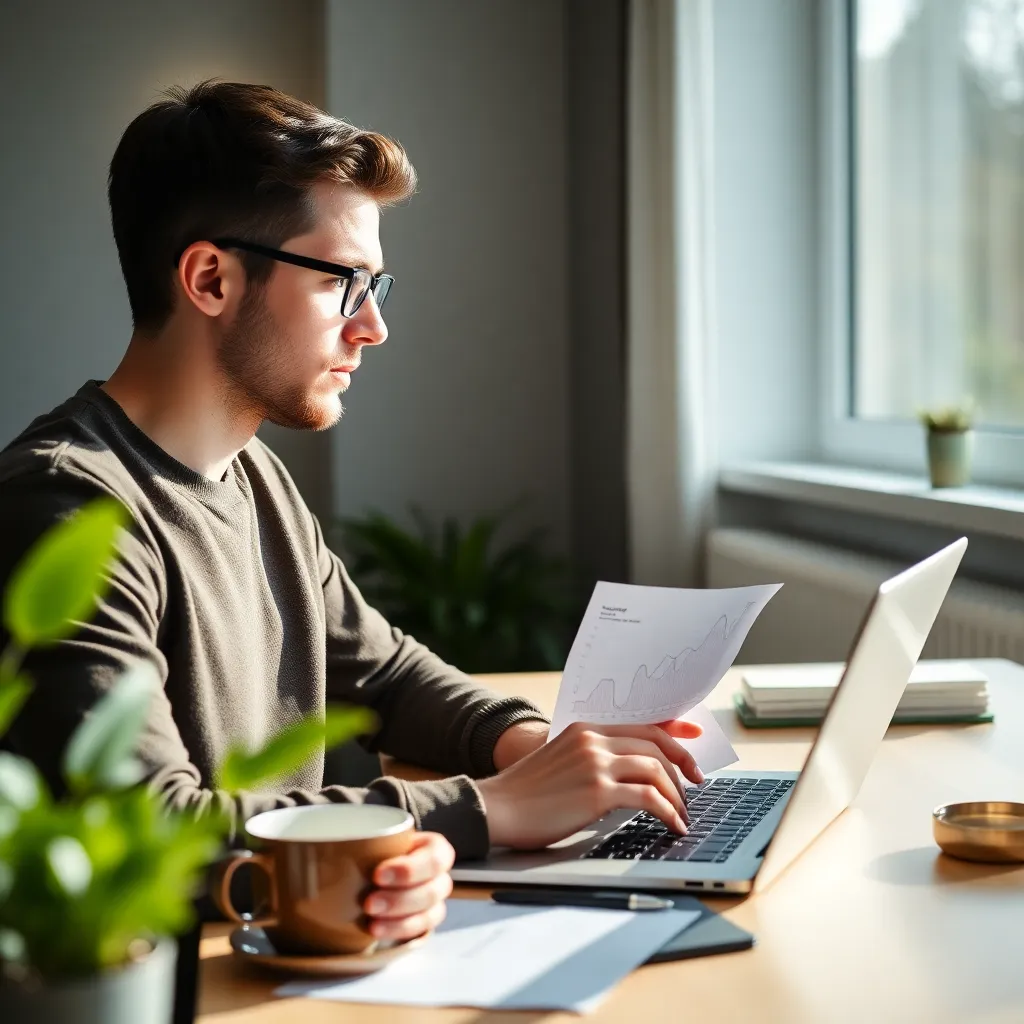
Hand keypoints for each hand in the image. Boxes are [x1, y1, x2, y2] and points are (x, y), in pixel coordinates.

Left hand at [362, 831, 453, 940]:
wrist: (371, 870)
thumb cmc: (376, 847)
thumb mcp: (373, 838)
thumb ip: (359, 840)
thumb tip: (332, 849)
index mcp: (434, 848)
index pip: (435, 858)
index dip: (410, 869)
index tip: (377, 875)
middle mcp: (438, 876)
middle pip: (433, 891)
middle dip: (399, 900)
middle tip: (368, 903)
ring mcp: (434, 902)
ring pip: (430, 915)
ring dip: (400, 921)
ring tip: (372, 923)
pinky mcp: (423, 922)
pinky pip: (420, 933)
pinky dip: (398, 933)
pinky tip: (377, 931)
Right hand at [477, 721, 704, 849]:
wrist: (497, 807)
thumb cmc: (526, 794)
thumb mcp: (562, 762)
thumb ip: (592, 759)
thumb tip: (630, 776)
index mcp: (585, 728)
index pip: (643, 728)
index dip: (675, 741)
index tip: (693, 759)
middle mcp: (593, 740)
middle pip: (655, 747)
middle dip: (682, 769)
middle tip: (693, 790)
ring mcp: (595, 763)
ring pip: (655, 770)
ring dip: (676, 795)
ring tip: (681, 814)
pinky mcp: (597, 791)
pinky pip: (648, 798)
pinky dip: (668, 812)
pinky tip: (673, 825)